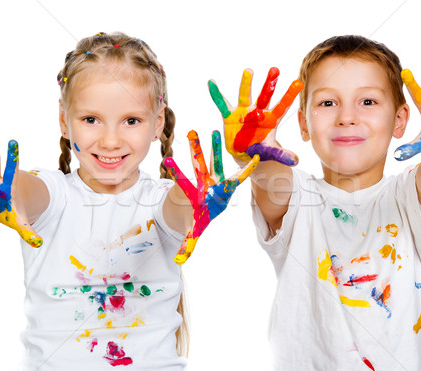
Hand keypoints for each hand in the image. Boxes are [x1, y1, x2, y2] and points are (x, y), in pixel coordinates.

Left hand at [164, 130, 258, 263]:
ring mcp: (215, 181)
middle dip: (196, 149)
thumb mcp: (194, 231)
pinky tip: (255, 157)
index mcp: (194, 194)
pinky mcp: (227, 184)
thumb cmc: (199, 217)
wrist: (206, 210)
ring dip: (215, 147)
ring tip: (215, 130)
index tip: (166, 160)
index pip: (182, 181)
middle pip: (198, 164)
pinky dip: (247, 169)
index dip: (175, 171)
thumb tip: (179, 263)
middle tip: (190, 132)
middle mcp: (204, 183)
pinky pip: (238, 176)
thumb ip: (188, 244)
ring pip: (215, 162)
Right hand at [208, 67, 302, 165]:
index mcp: (270, 119)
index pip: (282, 106)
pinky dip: (216, 94)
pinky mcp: (230, 115)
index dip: (289, 95)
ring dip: (246, 84)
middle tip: (275, 69)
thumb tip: (296, 161)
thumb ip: (281, 154)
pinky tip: (211, 82)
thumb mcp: (270, 152)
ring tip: (249, 70)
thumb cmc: (260, 149)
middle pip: (265, 96)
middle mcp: (258, 112)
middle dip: (269, 84)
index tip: (298, 82)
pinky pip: (222, 103)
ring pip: (245, 96)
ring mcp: (243, 112)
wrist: (244, 152)